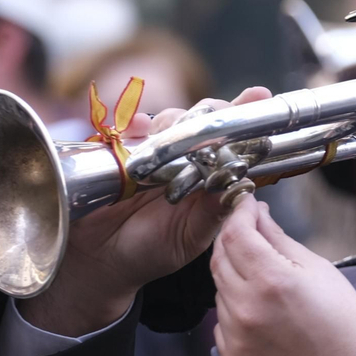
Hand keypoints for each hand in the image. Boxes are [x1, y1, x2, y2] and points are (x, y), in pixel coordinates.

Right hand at [20, 87, 272, 336]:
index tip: (258, 95)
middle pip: (204, 119)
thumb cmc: (149, 252)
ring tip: (174, 132)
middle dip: (211, 112)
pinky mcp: (121, 149)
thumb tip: (239, 185)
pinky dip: (137, 122)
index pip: (232, 142)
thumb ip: (213, 214)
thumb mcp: (188, 239)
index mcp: (208, 178)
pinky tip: (139, 126)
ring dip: (176, 120)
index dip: (245, 118)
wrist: (97, 260)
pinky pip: (132, 126)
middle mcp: (185, 159)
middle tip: (212, 115)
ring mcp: (153, 151)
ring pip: (172, 119)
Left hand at [211, 198, 355, 355]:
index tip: (246, 203)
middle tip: (251, 232)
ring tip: (268, 283)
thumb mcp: (320, 270)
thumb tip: (258, 215)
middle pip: (220, 259)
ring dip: (236, 277)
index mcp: (272, 281)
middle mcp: (246, 308)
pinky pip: (222, 323)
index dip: (239, 212)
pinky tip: (264, 315)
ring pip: (220, 290)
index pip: (235, 233)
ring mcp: (236, 338)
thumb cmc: (344, 324)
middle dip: (233, 239)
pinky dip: (236, 311)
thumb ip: (280, 240)